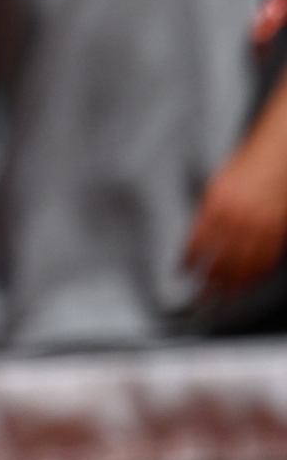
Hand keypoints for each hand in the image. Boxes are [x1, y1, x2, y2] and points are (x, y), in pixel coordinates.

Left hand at [188, 126, 286, 295]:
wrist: (274, 159)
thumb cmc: (241, 170)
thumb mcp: (215, 187)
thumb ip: (207, 213)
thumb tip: (197, 239)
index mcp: (216, 205)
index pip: (198, 241)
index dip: (190, 260)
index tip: (182, 273)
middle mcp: (237, 219)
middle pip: (220, 259)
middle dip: (209, 281)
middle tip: (199, 297)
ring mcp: (259, 227)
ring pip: (243, 265)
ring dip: (231, 285)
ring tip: (221, 300)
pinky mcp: (277, 233)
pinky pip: (265, 260)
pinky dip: (255, 275)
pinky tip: (246, 285)